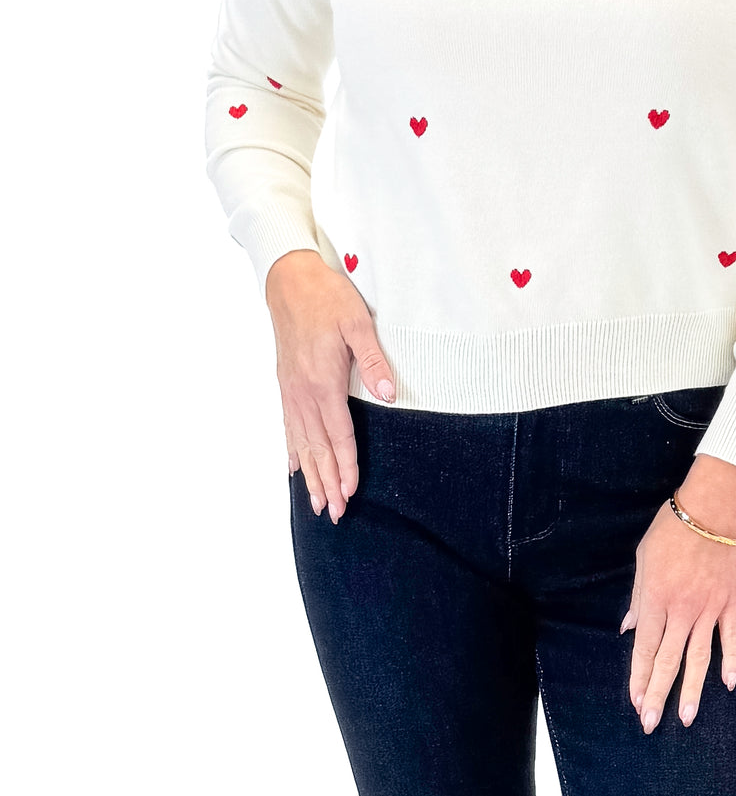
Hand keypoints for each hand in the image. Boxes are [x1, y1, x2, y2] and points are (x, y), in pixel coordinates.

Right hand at [265, 249, 395, 525]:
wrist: (290, 282)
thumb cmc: (327, 299)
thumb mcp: (358, 323)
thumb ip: (374, 361)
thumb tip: (390, 394)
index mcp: (324, 381)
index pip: (339, 433)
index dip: (346, 465)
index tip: (351, 492)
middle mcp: (303, 392)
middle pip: (318, 446)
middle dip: (327, 480)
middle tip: (335, 513)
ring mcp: (291, 390)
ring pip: (301, 441)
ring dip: (310, 473)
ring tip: (316, 501)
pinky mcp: (285, 383)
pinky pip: (288, 425)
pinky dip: (292, 450)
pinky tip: (294, 467)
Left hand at [620, 492, 735, 732]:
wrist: (713, 507)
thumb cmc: (673, 528)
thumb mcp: (644, 557)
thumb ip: (638, 597)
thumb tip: (629, 628)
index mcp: (656, 598)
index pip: (645, 647)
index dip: (639, 678)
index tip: (636, 703)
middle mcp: (682, 610)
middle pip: (668, 660)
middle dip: (658, 694)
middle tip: (651, 723)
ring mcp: (710, 608)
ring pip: (699, 657)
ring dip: (691, 690)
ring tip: (686, 718)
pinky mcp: (732, 602)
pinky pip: (732, 638)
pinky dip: (732, 661)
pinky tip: (728, 685)